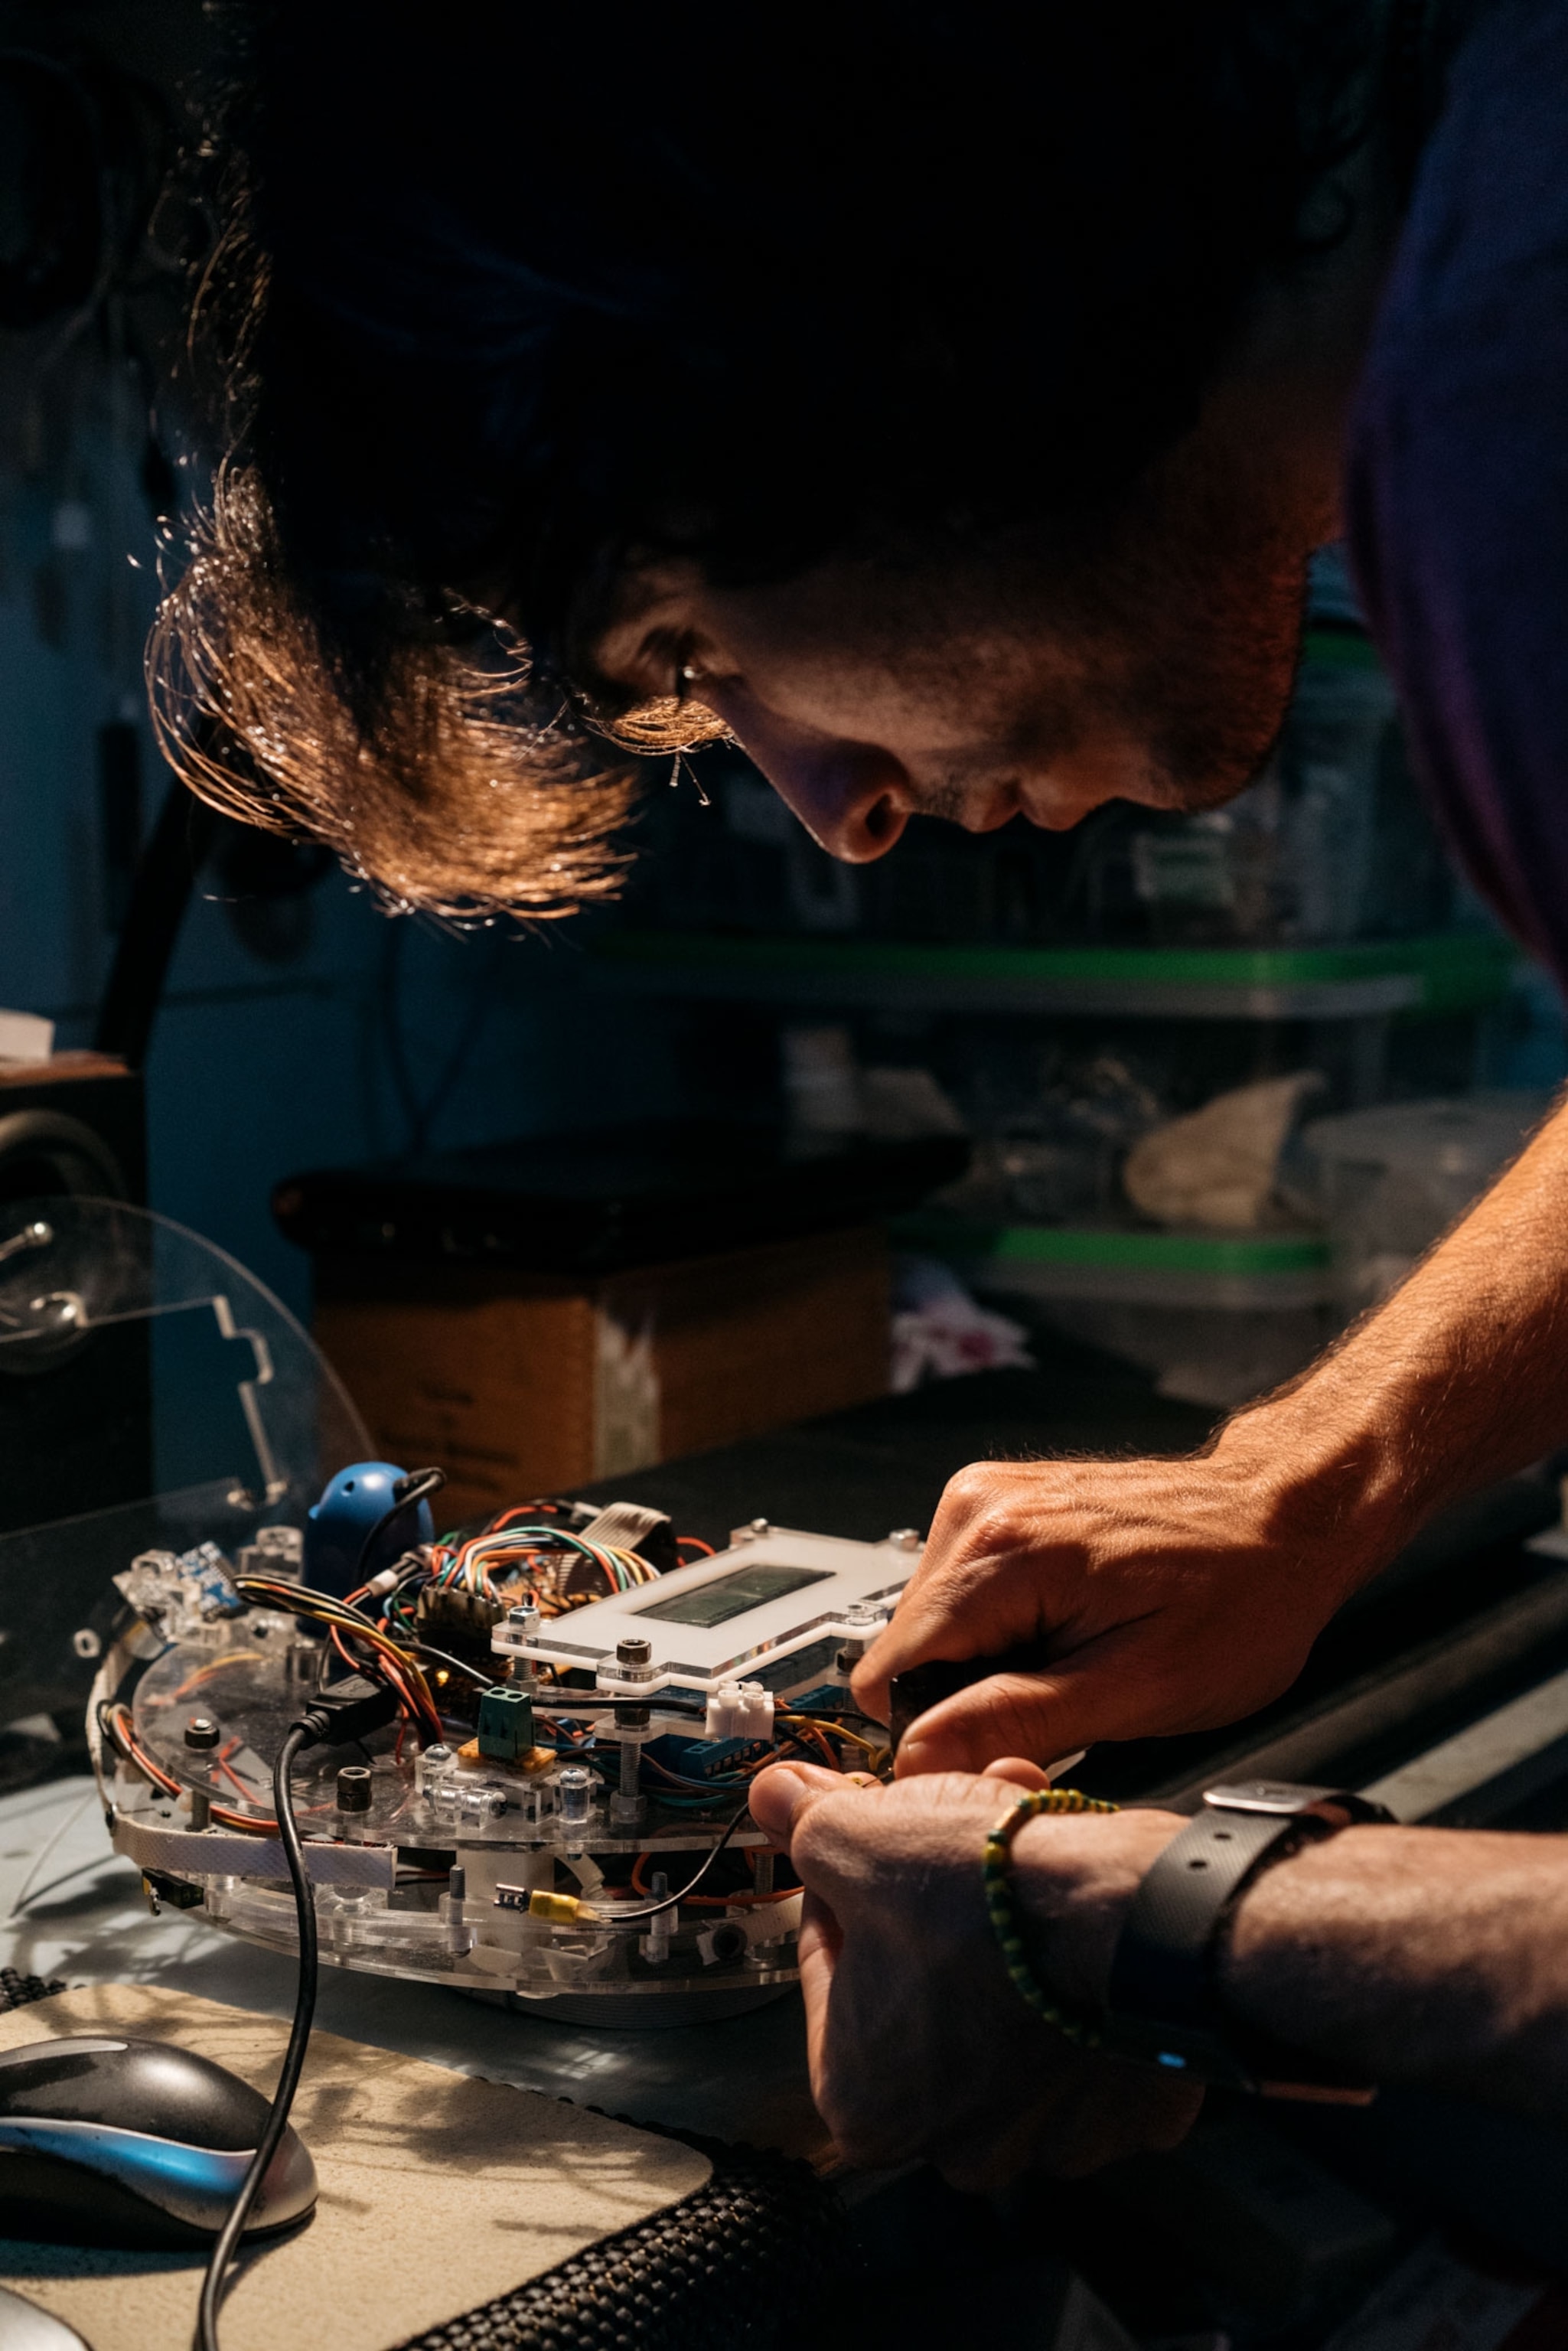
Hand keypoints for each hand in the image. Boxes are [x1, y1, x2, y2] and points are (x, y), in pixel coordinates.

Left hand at [749, 1759, 1200, 2186]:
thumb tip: (773, 1796)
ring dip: (1010, 1920)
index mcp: (862, 2101)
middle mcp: (953, 2143)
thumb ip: (802, 1823)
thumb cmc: (984, 1901)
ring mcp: (1051, 2135)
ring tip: (1028, 1836)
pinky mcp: (1130, 2107)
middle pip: (925, 1984)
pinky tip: (1079, 1902)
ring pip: (1008, 2000)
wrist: (1129, 1915)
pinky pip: (1090, 2024)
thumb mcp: (859, 1837)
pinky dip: (1083, 1965)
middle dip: (934, 1893)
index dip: (849, 1880)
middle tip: (956, 1829)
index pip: (834, 1964)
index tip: (871, 1837)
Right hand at [853, 1429, 1385, 1773]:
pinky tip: (1069, 1625)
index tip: (1003, 1745)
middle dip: (968, 1695)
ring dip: (988, 1662)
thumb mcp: (1138, 1690)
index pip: (887, 1675)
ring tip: (1075, 1658)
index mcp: (1000, 1553)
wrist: (1284, 1519)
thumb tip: (919, 1757)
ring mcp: (983, 1497)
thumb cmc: (1240, 1600)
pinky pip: (959, 1593)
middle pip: (905, 1649)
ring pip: (929, 1625)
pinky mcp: (997, 1501)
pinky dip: (1003, 1626)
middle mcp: (975, 1510)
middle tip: (1064, 1701)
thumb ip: (1016, 1721)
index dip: (935, 1732)